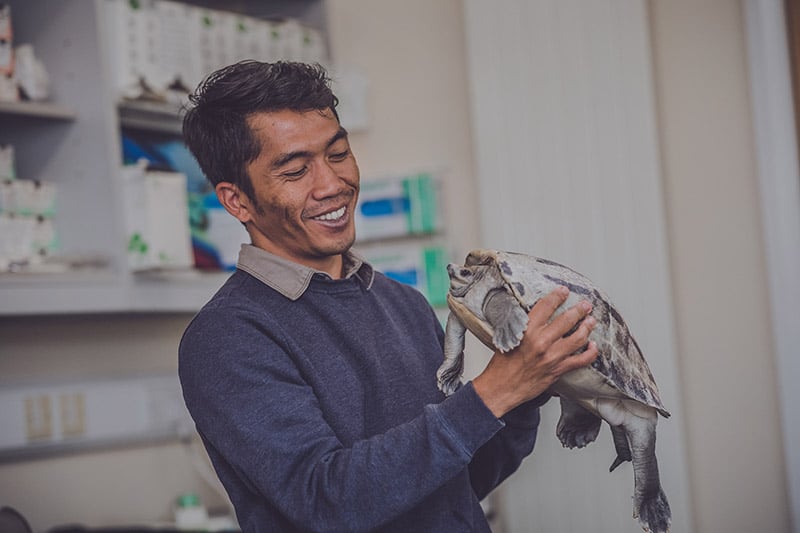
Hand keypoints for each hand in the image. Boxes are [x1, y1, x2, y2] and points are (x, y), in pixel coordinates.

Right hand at [472, 285, 598, 417]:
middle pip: (567, 319)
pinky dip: (591, 352)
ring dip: (587, 327)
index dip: (557, 296)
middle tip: (585, 305)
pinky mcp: (559, 369)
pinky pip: (582, 360)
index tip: (563, 291)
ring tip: (591, 321)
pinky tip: (592, 346)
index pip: (546, 306)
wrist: (501, 387)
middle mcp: (541, 342)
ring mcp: (552, 356)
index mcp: (527, 330)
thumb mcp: (508, 338)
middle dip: (579, 310)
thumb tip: (536, 316)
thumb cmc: (502, 365)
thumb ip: (523, 326)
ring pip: (578, 337)